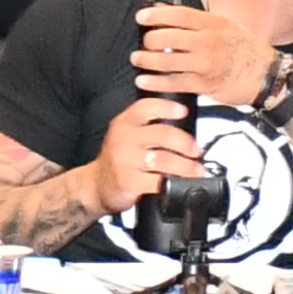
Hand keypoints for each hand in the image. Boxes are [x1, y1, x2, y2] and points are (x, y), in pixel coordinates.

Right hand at [90, 94, 205, 206]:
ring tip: (196, 170)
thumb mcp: (127, 134)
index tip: (183, 111)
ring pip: (164, 159)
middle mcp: (123, 139)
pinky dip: (174, 183)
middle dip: (185, 142)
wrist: (96, 186)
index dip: (167, 107)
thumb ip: (149, 125)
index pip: (146, 107)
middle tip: (196, 150)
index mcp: (125, 122)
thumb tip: (183, 122)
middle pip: (162, 134)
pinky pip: (158, 181)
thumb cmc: (118, 159)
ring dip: (186, 166)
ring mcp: (125, 161)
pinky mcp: (129, 182)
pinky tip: (181, 183)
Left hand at [132, 0, 274, 106]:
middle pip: (167, 38)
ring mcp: (204, 64)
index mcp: (213, 24)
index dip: (156, 15)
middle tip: (144, 43)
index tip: (141, 17)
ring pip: (166, 61)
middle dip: (149, 40)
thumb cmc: (247, 50)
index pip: (178, 15)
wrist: (266, 76)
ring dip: (147, 61)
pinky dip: (155, 82)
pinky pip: (173, 82)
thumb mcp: (229, 27)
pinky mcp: (203, 84)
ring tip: (137, 59)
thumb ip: (204, 24)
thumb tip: (176, 22)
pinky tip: (144, 80)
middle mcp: (208, 42)